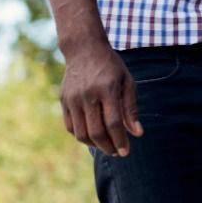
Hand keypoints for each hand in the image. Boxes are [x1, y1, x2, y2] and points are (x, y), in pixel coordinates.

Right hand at [59, 41, 140, 155]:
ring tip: (106, 146)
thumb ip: (131, 108)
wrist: (84, 49)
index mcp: (107, 89)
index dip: (120, 140)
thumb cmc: (111, 66)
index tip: (126, 151)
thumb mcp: (127, 81)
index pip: (113, 123)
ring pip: (81, 133)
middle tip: (117, 153)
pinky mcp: (63, 100)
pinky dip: (81, 136)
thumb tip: (137, 133)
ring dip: (94, 145)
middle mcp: (87, 95)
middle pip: (96, 131)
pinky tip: (93, 138)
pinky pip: (70, 126)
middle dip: (108, 147)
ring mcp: (73, 98)